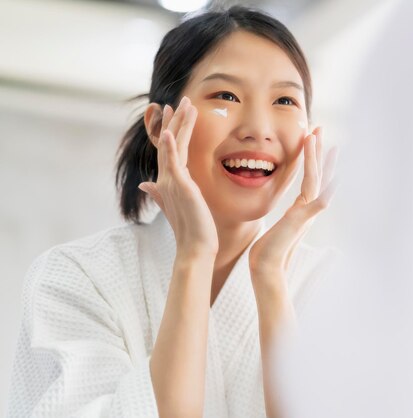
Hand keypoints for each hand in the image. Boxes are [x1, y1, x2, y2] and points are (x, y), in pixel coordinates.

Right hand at [138, 96, 218, 257]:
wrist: (195, 247)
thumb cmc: (191, 229)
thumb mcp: (176, 206)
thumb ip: (160, 193)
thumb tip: (144, 184)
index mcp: (170, 182)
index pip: (170, 151)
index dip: (170, 131)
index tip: (171, 114)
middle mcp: (168, 180)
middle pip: (170, 144)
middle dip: (173, 121)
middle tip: (177, 102)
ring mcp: (172, 182)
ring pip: (173, 148)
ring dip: (176, 125)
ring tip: (181, 105)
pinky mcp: (180, 187)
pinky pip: (173, 164)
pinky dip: (169, 147)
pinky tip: (168, 133)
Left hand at [249, 126, 338, 286]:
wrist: (267, 269)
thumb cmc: (267, 252)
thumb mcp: (277, 228)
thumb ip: (284, 219)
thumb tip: (283, 215)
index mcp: (302, 209)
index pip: (310, 177)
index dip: (312, 158)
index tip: (312, 139)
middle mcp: (309, 209)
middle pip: (318, 174)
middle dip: (319, 150)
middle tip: (320, 128)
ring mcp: (308, 214)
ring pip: (316, 180)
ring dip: (317, 158)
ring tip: (315, 137)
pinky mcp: (303, 220)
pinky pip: (319, 200)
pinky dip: (327, 188)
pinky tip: (336, 176)